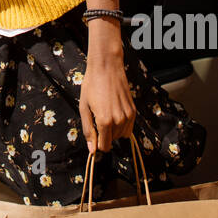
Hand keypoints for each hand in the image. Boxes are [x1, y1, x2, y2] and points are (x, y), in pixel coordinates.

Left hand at [78, 25, 135, 154]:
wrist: (107, 67)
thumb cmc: (91, 85)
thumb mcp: (84, 108)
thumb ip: (88, 130)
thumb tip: (92, 150)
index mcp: (105, 121)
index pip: (104, 147)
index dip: (97, 143)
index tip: (94, 134)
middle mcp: (119, 121)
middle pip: (112, 140)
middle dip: (104, 134)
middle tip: (97, 117)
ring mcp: (128, 116)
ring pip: (121, 135)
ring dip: (113, 130)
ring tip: (106, 113)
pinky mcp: (133, 111)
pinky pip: (129, 127)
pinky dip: (121, 125)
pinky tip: (114, 112)